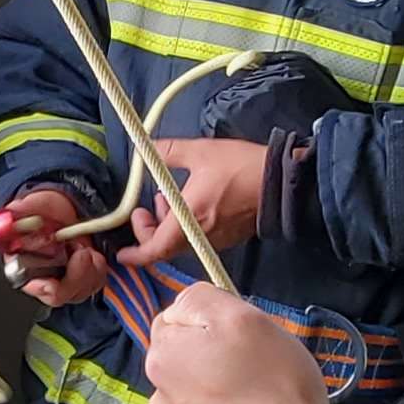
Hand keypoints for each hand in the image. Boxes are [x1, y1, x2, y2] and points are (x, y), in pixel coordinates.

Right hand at [0, 187, 108, 309]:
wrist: (61, 208)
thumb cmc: (41, 210)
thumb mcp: (29, 205)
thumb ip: (16, 213)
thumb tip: (4, 220)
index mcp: (22, 265)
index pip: (31, 286)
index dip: (42, 288)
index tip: (50, 283)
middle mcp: (42, 278)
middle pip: (58, 295)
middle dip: (74, 276)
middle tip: (80, 252)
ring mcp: (63, 281)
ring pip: (79, 291)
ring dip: (88, 269)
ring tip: (84, 248)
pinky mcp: (81, 279)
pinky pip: (95, 284)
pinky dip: (98, 270)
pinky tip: (92, 255)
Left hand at [120, 136, 267, 269]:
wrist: (281, 183)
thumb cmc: (241, 168)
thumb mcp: (200, 151)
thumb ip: (167, 151)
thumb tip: (144, 149)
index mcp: (188, 219)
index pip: (154, 249)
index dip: (135, 254)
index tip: (122, 253)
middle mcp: (200, 236)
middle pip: (164, 247)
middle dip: (148, 231)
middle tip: (145, 209)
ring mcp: (216, 239)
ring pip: (181, 243)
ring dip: (167, 226)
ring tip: (168, 198)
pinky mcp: (229, 237)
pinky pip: (198, 239)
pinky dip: (186, 226)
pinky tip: (190, 203)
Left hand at [142, 287, 335, 403]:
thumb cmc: (271, 385)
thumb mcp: (244, 318)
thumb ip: (203, 299)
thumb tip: (184, 306)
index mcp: (162, 356)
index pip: (178, 318)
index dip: (213, 322)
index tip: (242, 338)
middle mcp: (156, 395)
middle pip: (186, 359)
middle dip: (213, 358)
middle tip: (254, 370)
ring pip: (194, 396)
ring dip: (215, 394)